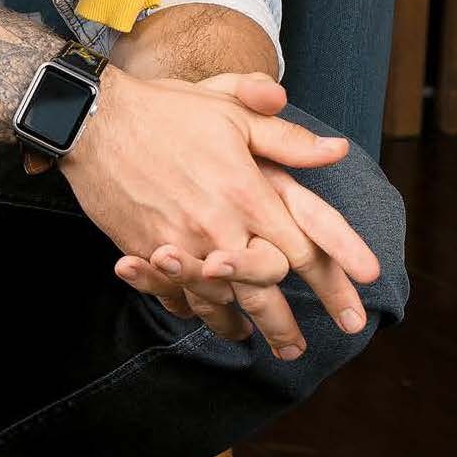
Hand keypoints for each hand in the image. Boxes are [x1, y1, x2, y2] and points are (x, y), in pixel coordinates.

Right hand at [109, 73, 379, 360]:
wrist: (95, 118)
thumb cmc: (168, 109)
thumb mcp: (232, 110)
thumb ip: (286, 137)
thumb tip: (335, 150)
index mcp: (246, 190)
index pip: (301, 246)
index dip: (335, 273)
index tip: (360, 296)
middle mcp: (218, 225)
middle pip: (265, 289)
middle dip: (284, 323)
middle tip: (297, 347)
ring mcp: (180, 244)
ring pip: (220, 302)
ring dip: (239, 326)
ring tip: (254, 341)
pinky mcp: (147, 252)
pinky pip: (178, 296)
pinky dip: (195, 311)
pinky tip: (206, 316)